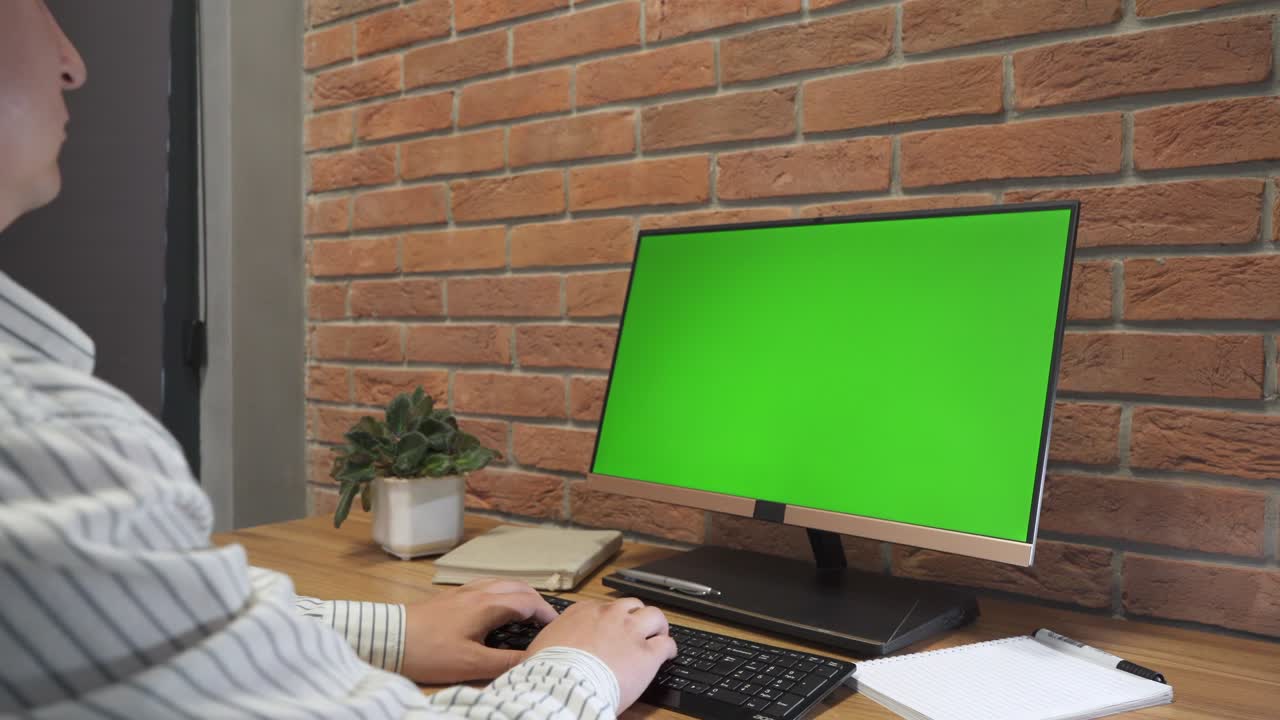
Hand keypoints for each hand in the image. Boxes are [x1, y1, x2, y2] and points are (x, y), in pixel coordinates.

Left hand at [400, 578, 558, 683]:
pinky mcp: (451, 597)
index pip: (529, 602)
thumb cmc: (428, 651)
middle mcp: (479, 592)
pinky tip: (495, 609)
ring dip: (520, 595)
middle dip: (537, 601)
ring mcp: (463, 592)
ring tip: (527, 614)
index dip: (548, 614)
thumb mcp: (470, 664)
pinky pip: (486, 586)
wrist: (387, 637)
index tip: (558, 629)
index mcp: (488, 605)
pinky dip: (502, 594)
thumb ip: (504, 662)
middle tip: (546, 622)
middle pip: (518, 587)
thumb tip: (533, 661)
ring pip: (502, 584)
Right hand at [528, 597, 677, 709]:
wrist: (563, 685)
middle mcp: (609, 616)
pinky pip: (666, 644)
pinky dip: (669, 648)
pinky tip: (669, 654)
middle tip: (638, 628)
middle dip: (636, 616)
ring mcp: (630, 632)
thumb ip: (554, 639)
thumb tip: (546, 647)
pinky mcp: (646, 654)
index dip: (611, 618)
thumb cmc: (548, 670)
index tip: (611, 627)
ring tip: (659, 634)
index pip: (604, 607)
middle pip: (631, 605)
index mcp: (583, 612)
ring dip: (657, 625)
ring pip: (654, 616)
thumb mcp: (543, 645)